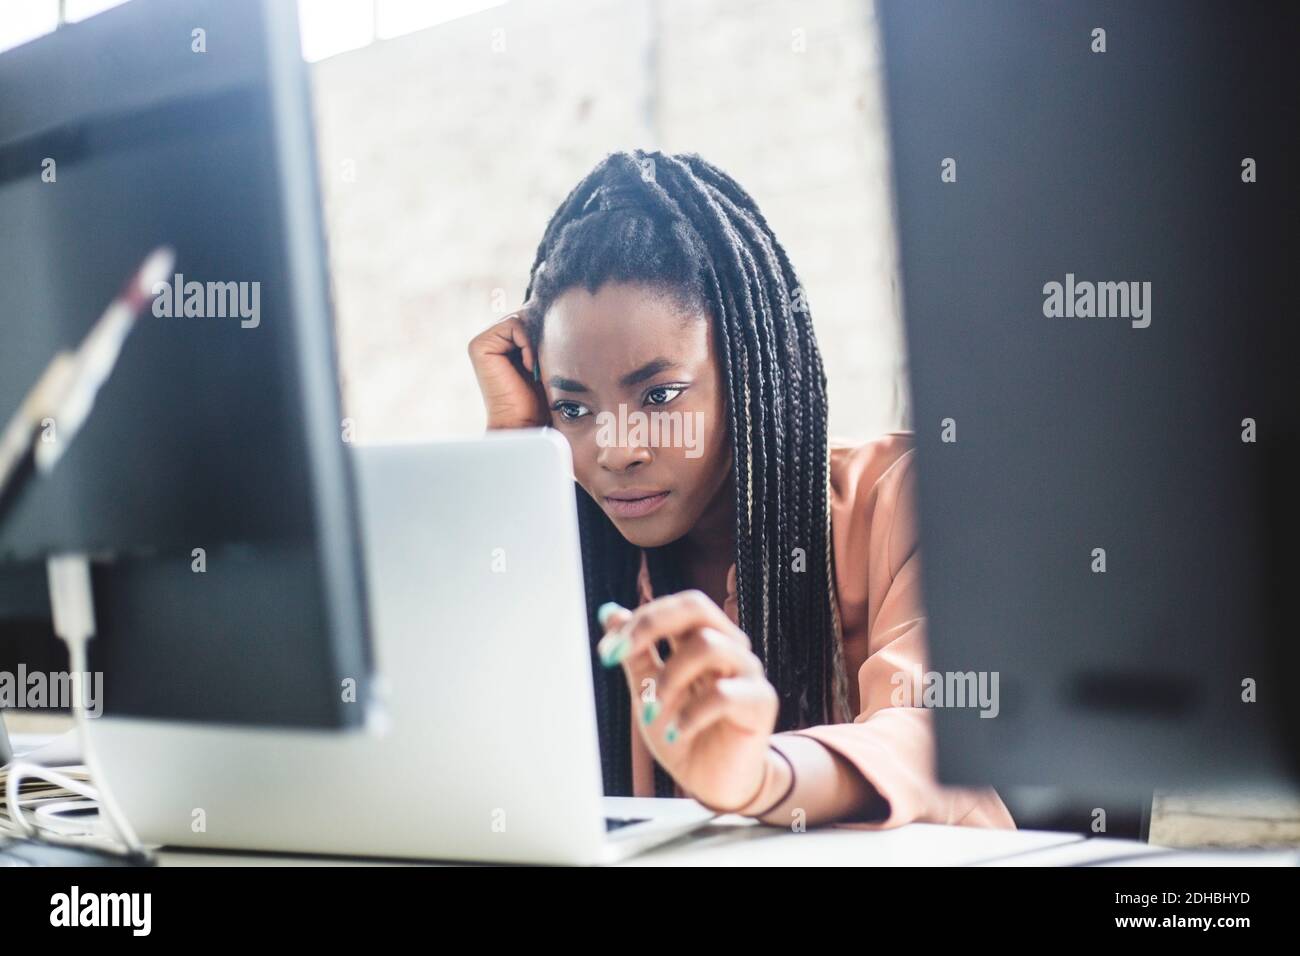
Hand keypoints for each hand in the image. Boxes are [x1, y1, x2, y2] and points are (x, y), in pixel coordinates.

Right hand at [467, 306, 549, 429]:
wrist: (526, 422)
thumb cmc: (543, 396)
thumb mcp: (550, 357)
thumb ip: (545, 331)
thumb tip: (554, 302)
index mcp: (508, 340)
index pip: (534, 315)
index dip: (550, 329)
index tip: (553, 357)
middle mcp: (494, 337)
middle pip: (529, 313)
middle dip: (545, 334)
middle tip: (546, 364)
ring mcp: (484, 340)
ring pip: (523, 317)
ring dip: (538, 342)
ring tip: (537, 367)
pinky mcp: (479, 345)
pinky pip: (514, 324)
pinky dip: (528, 344)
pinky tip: (529, 366)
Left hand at [597, 591, 779, 812]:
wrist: (712, 783)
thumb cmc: (684, 732)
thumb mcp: (649, 692)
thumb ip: (636, 655)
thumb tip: (610, 614)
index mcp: (703, 638)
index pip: (676, 608)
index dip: (640, 620)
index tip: (607, 650)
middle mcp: (729, 646)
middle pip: (697, 608)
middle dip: (652, 624)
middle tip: (619, 652)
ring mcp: (748, 671)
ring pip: (708, 645)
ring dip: (669, 677)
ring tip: (652, 711)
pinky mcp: (760, 702)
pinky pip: (724, 694)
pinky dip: (691, 714)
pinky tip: (677, 734)